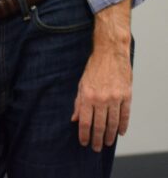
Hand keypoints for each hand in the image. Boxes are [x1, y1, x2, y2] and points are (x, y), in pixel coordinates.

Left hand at [71, 0, 132, 151]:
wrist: (110, 53)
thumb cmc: (94, 68)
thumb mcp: (81, 84)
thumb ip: (78, 102)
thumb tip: (74, 119)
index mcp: (87, 96)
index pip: (84, 121)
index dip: (83, 134)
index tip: (83, 142)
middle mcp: (101, 99)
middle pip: (99, 125)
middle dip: (96, 139)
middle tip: (95, 148)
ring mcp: (115, 98)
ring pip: (112, 123)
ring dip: (109, 136)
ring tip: (106, 143)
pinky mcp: (126, 96)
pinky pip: (125, 115)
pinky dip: (122, 126)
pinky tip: (120, 133)